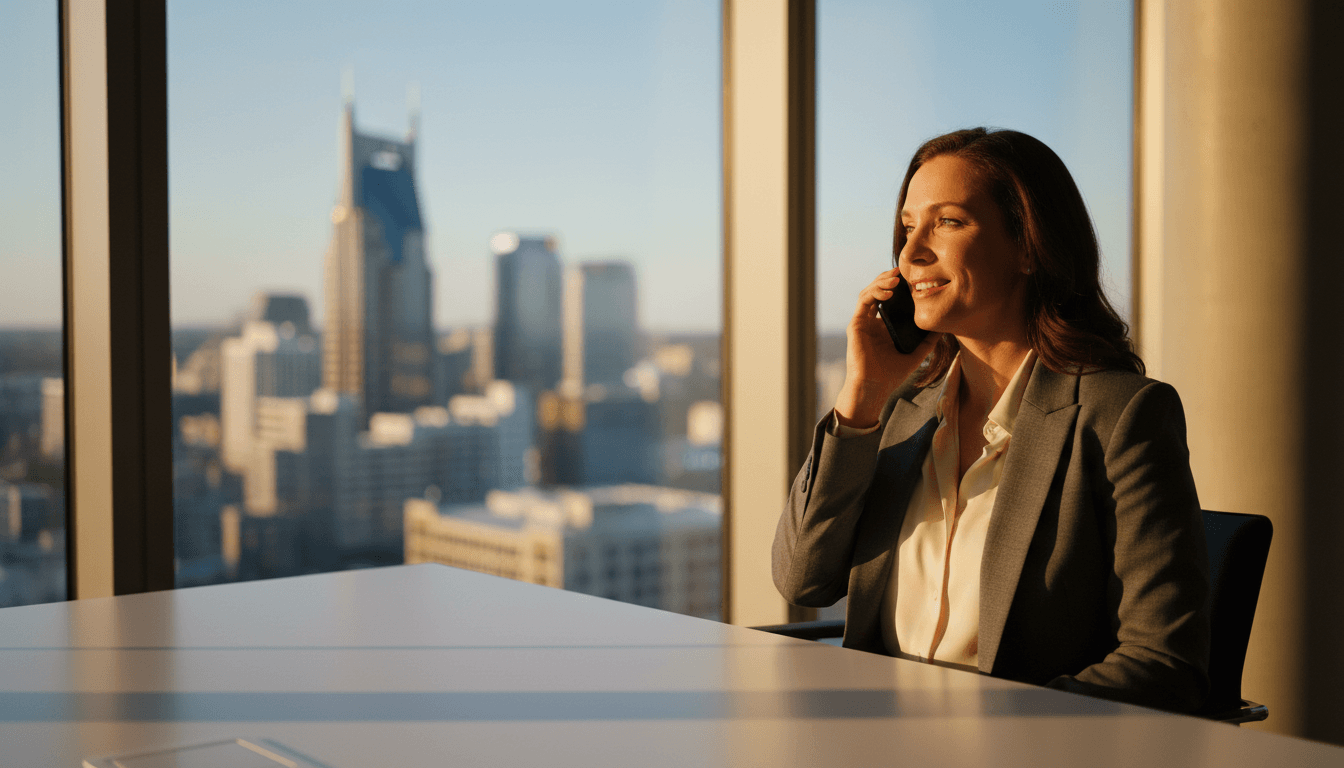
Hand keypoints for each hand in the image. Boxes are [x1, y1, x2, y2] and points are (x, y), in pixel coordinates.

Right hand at [834, 268, 940, 427]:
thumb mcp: (917, 353)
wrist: (875, 387)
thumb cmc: (892, 374)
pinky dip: (875, 292)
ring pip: (869, 291)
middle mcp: (872, 321)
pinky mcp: (856, 324)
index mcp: (884, 325)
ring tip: (897, 277)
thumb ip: (928, 340)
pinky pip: (864, 301)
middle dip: (889, 277)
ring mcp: (862, 321)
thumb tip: (945, 327)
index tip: (914, 278)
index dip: (899, 286)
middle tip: (904, 271)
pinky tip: (889, 290)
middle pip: (878, 290)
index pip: (890, 298)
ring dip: (882, 281)